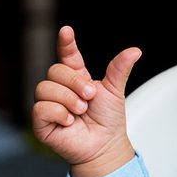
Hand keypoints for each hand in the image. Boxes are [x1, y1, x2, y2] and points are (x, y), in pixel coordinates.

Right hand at [32, 25, 141, 176]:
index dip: (66, 43)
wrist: (104, 146)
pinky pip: (40, 108)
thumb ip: (119, 70)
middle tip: (89, 97)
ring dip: (68, 100)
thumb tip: (135, 51)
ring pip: (45, 88)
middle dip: (75, 83)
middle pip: (54, 70)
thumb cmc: (108, 120)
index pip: (67, 55)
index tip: (67, 31)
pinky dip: (59, 113)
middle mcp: (59, 88)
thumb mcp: (115, 92)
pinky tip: (69, 121)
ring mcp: (48, 103)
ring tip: (81, 111)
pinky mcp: (41, 121)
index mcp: (76, 77)